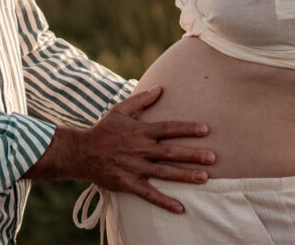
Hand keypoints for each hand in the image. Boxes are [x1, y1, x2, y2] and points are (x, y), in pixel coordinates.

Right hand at [24, 86, 214, 213]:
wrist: (81, 152)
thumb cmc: (103, 130)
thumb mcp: (120, 111)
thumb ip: (141, 100)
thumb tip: (160, 87)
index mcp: (140, 131)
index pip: (168, 128)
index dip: (186, 129)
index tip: (205, 130)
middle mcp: (140, 149)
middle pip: (170, 151)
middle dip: (192, 154)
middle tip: (213, 157)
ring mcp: (134, 167)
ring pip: (164, 172)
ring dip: (185, 175)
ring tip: (204, 178)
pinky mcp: (128, 183)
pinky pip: (149, 194)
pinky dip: (164, 201)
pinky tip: (180, 207)